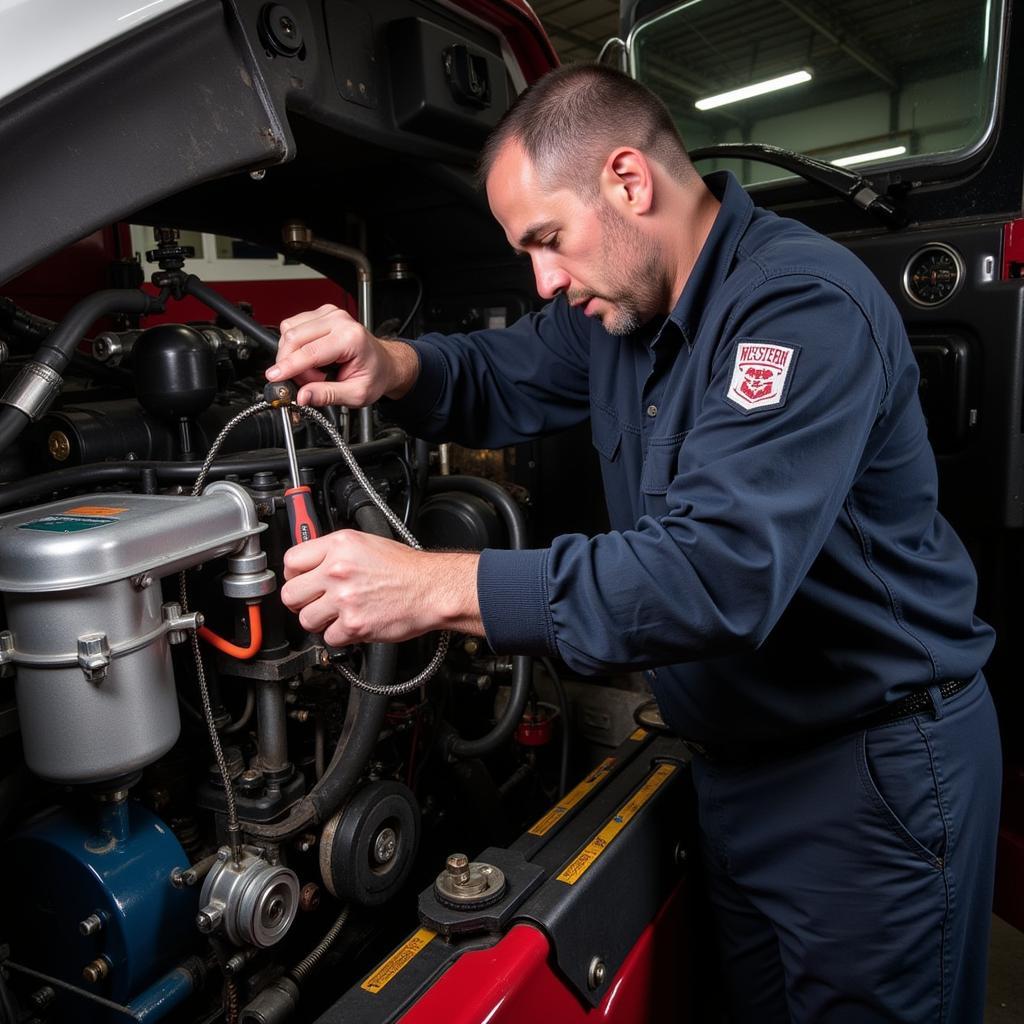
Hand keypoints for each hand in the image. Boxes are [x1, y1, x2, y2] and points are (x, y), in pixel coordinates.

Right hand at [266, 304, 417, 407]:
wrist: (384, 364)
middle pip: (294, 338)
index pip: (309, 352)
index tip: (274, 377)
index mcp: (350, 338)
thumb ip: (327, 395)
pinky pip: (293, 327)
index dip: (288, 367)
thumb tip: (303, 396)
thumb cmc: (374, 375)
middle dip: (292, 364)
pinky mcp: (321, 314)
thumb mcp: (356, 394)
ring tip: (315, 371)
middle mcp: (339, 321)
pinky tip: (312, 358)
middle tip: (308, 382)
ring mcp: (329, 314)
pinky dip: (296, 346)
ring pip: (290, 331)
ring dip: (293, 355)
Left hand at [279, 530, 482, 645]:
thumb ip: (335, 552)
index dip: (293, 575)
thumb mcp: (367, 544)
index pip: (291, 561)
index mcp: (340, 545)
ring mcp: (344, 598)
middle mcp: (338, 570)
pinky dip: (340, 636)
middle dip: (301, 602)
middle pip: (291, 594)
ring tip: (337, 615)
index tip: (301, 581)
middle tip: (316, 602)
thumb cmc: (406, 569)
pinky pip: (329, 638)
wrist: (432, 589)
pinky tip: (353, 624)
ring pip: (306, 620)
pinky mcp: (353, 624)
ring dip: (319, 621)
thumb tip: (310, 563)